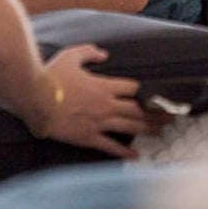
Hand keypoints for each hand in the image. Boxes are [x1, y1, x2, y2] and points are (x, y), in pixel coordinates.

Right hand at [34, 44, 165, 158]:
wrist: (35, 99)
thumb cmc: (51, 76)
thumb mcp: (71, 55)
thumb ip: (89, 52)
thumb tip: (104, 54)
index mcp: (104, 85)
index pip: (134, 88)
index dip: (147, 91)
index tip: (159, 95)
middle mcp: (106, 105)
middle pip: (139, 110)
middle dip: (157, 113)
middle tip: (172, 116)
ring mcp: (98, 122)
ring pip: (130, 128)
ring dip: (148, 130)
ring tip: (162, 132)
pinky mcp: (88, 137)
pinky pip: (110, 146)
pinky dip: (125, 152)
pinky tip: (136, 156)